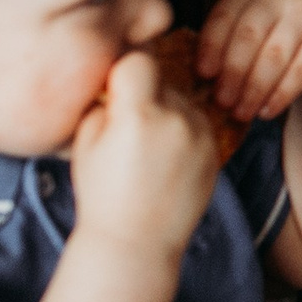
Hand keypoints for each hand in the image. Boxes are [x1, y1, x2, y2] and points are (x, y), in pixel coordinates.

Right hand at [68, 51, 220, 257]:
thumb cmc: (103, 194)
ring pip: (182, 102)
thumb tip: (114, 81)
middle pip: (161, 82)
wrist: (137, 241)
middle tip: (128, 128)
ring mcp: (201, 134)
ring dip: (166, 113)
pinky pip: (197, 124)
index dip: (124, 72)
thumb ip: (102, 103)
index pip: (139, 61)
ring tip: (148, 150)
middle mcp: (177, 119)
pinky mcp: (215, 150)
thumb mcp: (85, 143)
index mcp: (139, 115)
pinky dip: (183, 133)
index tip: (115, 91)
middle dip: (144, 95)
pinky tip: (166, 161)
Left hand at [200, 0, 301, 120]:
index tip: (203, 74)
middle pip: (249, 37)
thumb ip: (224, 46)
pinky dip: (279, 96)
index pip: (225, 16)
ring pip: (273, 57)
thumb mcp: (247, 33)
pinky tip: (266, 111)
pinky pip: (299, 72)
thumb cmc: (274, 41)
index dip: (211, 46)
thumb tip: (194, 79)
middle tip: (221, 102)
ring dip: (253, 90)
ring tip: (241, 112)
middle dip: (232, 74)